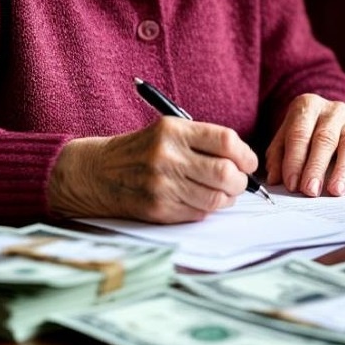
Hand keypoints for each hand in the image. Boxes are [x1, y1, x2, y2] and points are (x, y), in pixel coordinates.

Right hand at [47, 119, 258, 222]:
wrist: (96, 172)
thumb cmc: (141, 150)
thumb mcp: (169, 130)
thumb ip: (204, 141)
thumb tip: (244, 161)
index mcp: (174, 131)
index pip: (226, 141)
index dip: (246, 155)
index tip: (248, 162)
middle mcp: (168, 156)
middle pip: (226, 173)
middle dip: (241, 181)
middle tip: (239, 181)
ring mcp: (162, 185)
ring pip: (216, 198)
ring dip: (227, 198)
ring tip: (222, 192)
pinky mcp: (158, 209)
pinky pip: (198, 213)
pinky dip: (207, 209)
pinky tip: (201, 200)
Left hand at [264, 93, 344, 196]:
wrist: (329, 118)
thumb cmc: (303, 133)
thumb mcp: (285, 138)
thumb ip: (278, 157)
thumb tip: (275, 180)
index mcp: (308, 105)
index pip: (299, 133)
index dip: (295, 160)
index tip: (292, 184)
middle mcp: (333, 110)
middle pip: (325, 138)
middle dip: (316, 167)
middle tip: (310, 191)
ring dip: (343, 171)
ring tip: (336, 191)